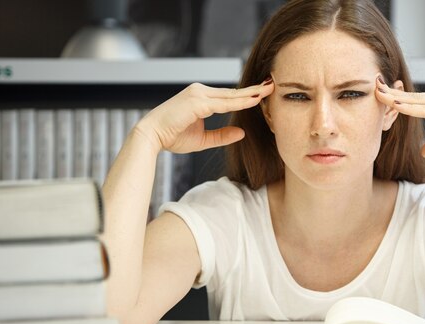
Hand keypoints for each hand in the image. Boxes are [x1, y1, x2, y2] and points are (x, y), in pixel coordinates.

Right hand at [134, 80, 274, 153]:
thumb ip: (222, 135)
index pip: (229, 96)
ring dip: (250, 94)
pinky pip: (224, 103)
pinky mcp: (197, 101)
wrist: (152, 136)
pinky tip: (253, 101)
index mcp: (200, 97)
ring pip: (230, 96)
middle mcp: (200, 91)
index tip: (262, 93)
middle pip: (232, 92)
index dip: (246, 96)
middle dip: (253, 90)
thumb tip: (242, 132)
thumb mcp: (203, 139)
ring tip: (267, 91)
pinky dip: (239, 102)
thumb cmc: (173, 137)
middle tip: (272, 85)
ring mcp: (198, 94)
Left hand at [375, 79, 424, 157]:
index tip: (383, 97)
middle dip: (392, 93)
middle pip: (413, 97)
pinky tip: (396, 105)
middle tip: (372, 87)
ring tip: (377, 92)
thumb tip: (423, 151)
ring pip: (416, 100)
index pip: (418, 102)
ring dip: (396, 97)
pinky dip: (411, 107)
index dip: (400, 99)